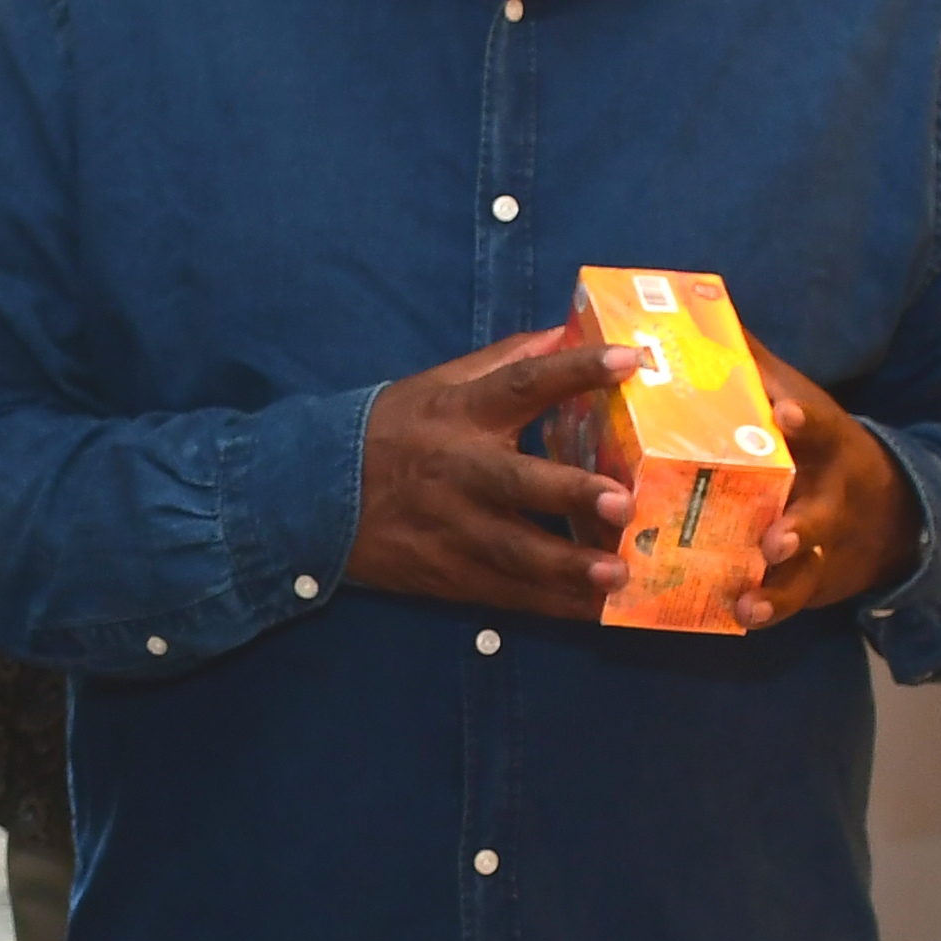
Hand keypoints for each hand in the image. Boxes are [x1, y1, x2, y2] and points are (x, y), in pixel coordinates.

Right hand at [349, 329, 631, 619]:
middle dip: (570, 493)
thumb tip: (565, 331)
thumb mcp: (435, 385)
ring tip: (617, 575)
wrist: (312, 498)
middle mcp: (459, 471)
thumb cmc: (387, 432)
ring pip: (515, 551)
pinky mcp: (447, 574)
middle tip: (622, 502)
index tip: (628, 360)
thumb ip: (502, 361)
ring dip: (568, 567)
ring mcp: (452, 529)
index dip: (574, 370)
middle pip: (518, 481)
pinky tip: (596, 609)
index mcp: (459, 413)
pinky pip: (507, 592)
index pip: (521, 384)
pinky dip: (552, 605)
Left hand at [739, 341, 918, 629]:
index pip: (822, 428)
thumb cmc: (822, 446)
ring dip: (782, 580)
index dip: (805, 421)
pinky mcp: (813, 578)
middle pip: (820, 511)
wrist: (893, 513)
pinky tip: (744, 616)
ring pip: (807, 563)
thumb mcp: (800, 401)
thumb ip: (755, 364)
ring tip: (754, 590)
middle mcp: (831, 493)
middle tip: (773, 538)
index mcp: (827, 442)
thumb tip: (698, 305)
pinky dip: (771, 609)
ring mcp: (825, 540)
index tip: (787, 417)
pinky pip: (795, 599)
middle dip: (799, 526)